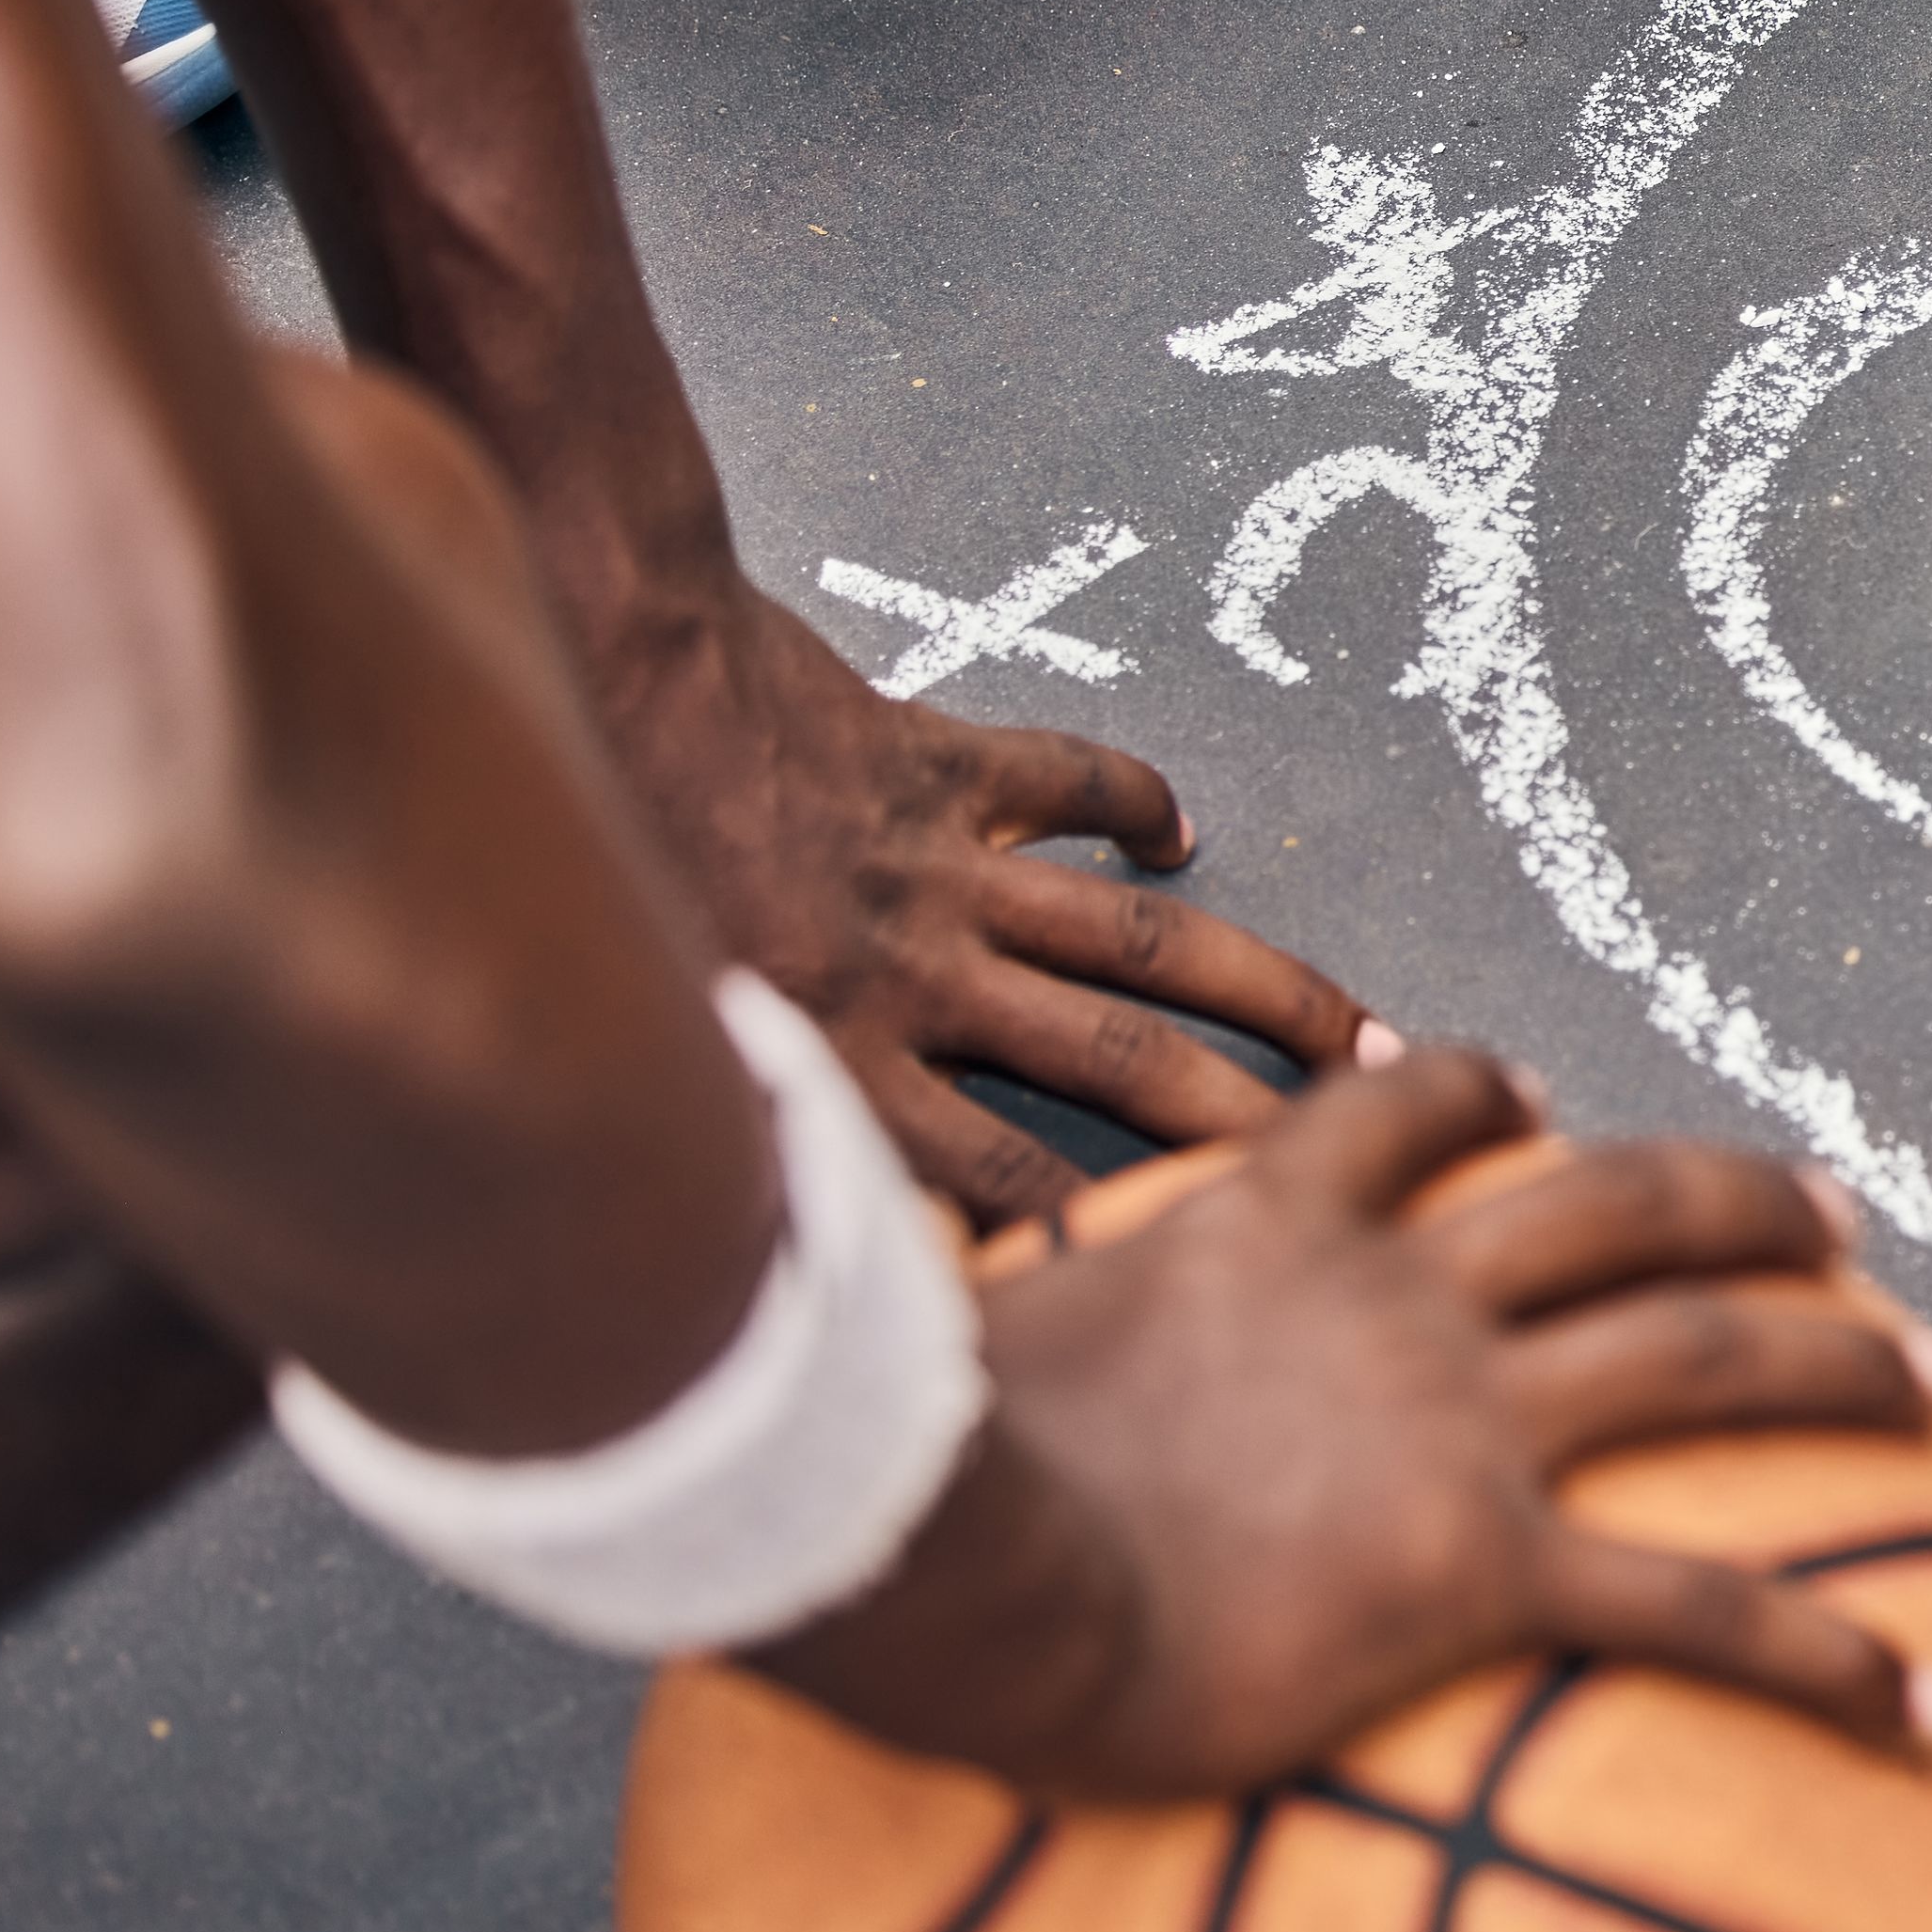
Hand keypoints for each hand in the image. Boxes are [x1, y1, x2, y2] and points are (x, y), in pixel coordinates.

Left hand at [585, 570, 1377, 1225]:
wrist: (595, 659)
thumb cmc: (580, 857)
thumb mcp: (644, 1033)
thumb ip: (737, 1122)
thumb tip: (778, 1234)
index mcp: (837, 1052)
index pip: (995, 1178)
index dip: (1090, 1234)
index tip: (1174, 1272)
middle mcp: (913, 970)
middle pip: (1118, 1063)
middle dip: (1239, 1117)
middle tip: (1337, 1156)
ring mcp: (943, 865)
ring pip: (1142, 938)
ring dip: (1259, 985)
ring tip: (1351, 1031)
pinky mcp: (943, 762)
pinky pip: (1072, 779)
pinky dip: (1134, 800)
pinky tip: (1180, 830)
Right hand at [758, 1053, 1931, 1796]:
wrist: (942, 1547)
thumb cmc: (891, 1470)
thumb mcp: (916, 1347)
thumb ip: (923, 1324)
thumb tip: (796, 1338)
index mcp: (1269, 1228)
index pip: (1401, 1115)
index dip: (1483, 1096)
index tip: (1539, 1104)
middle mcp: (1400, 1295)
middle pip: (1620, 1203)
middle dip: (1743, 1199)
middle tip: (1839, 1218)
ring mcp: (1459, 1419)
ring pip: (1704, 1355)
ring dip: (1840, 1364)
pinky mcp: (1487, 1564)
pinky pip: (1706, 1610)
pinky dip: (1840, 1662)